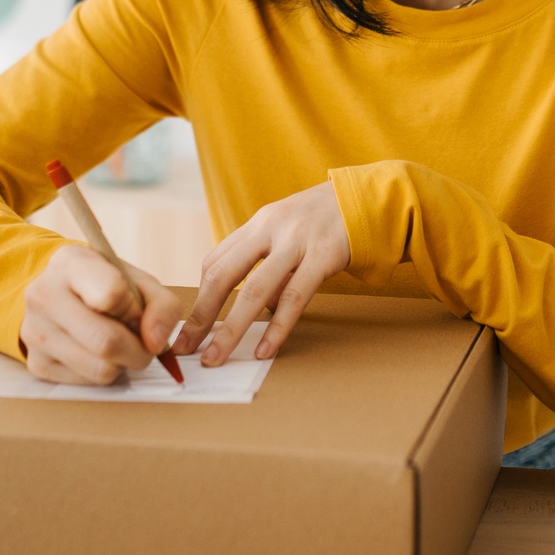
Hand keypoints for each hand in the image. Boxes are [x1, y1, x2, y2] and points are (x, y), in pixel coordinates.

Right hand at [19, 245, 180, 384]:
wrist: (62, 294)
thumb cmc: (106, 286)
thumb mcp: (139, 282)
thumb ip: (162, 306)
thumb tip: (156, 343)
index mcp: (71, 262)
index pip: (111, 294)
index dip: (135, 311)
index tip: (138, 313)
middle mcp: (44, 294)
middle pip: (106, 342)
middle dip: (138, 350)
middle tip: (142, 343)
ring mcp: (34, 330)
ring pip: (100, 369)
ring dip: (121, 364)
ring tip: (116, 343)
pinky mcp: (36, 363)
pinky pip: (87, 382)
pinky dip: (103, 372)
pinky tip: (95, 352)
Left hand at [174, 180, 350, 365]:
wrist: (372, 197)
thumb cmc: (328, 222)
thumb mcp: (290, 230)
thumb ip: (270, 263)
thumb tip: (261, 309)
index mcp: (258, 223)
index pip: (215, 261)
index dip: (200, 297)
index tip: (191, 326)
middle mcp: (271, 229)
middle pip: (223, 275)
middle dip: (200, 315)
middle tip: (183, 347)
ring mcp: (297, 241)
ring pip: (254, 291)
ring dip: (230, 329)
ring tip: (215, 357)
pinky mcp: (324, 256)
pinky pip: (295, 298)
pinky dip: (277, 328)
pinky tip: (264, 350)